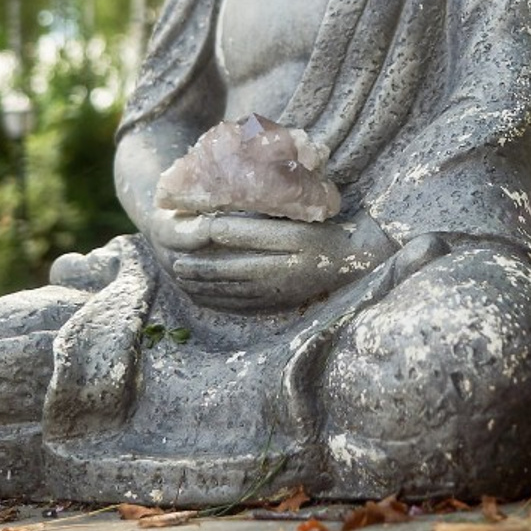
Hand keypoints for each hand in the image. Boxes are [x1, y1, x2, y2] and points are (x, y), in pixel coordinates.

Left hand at [147, 208, 395, 312]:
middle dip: (197, 269)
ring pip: (230, 292)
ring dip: (203, 287)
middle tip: (174, 262)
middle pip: (226, 274)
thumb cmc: (326, 234)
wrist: (355, 262)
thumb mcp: (294, 225)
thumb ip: (255, 226)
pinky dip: (220, 301)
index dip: (205, 244)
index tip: (184, 236)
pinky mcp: (280, 303)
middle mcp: (275, 277)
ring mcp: (277, 293)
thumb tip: (216, 224)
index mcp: (279, 253)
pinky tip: (208, 295)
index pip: (233, 249)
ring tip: (183, 277)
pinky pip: (243, 305)